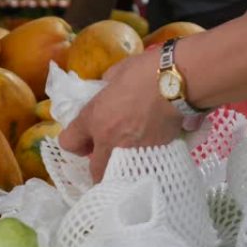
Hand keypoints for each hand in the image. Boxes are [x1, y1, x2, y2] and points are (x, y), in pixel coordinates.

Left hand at [58, 49, 183, 181]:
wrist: (178, 83)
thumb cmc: (146, 71)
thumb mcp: (118, 72)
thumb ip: (108, 83)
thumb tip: (109, 86)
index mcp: (94, 118)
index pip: (68, 142)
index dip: (76, 141)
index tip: (86, 139)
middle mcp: (109, 140)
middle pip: (94, 170)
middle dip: (99, 164)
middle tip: (107, 154)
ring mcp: (132, 152)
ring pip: (119, 176)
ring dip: (121, 170)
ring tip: (129, 161)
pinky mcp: (155, 155)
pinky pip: (143, 168)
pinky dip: (144, 165)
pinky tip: (149, 156)